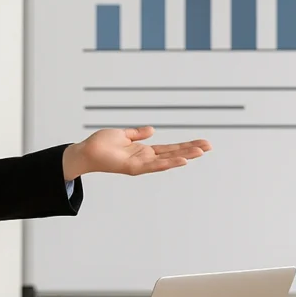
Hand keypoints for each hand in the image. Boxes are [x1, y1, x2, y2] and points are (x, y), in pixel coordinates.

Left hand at [62, 126, 210, 179]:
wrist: (86, 152)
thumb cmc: (101, 144)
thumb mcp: (123, 134)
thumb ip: (137, 133)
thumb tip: (152, 130)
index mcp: (144, 151)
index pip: (170, 148)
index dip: (186, 145)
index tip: (202, 143)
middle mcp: (145, 158)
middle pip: (173, 154)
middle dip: (191, 150)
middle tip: (209, 147)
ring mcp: (140, 164)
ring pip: (167, 160)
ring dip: (184, 156)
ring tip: (200, 153)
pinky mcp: (133, 167)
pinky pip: (153, 165)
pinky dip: (167, 163)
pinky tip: (181, 161)